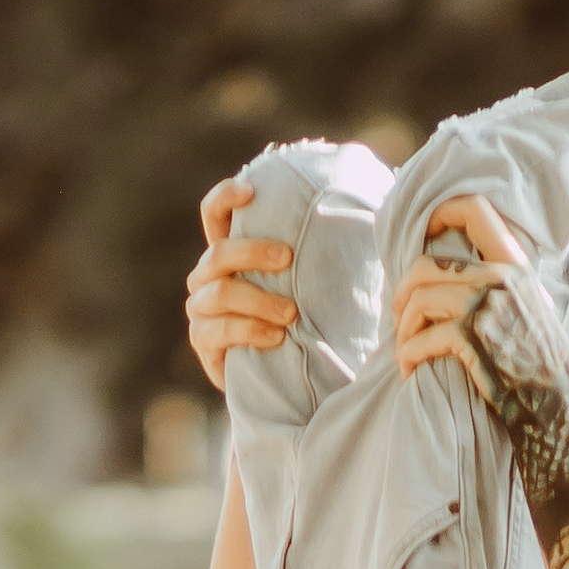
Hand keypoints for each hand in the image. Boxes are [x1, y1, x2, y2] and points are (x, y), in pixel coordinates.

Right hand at [184, 174, 294, 392]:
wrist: (285, 377)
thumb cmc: (300, 319)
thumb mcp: (307, 282)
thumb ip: (315, 251)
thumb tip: (368, 210)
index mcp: (229, 253)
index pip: (214, 214)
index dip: (225, 197)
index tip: (251, 191)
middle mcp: (207, 276)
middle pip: (218, 252)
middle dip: (253, 252)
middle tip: (288, 258)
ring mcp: (201, 308)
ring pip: (221, 292)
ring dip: (259, 300)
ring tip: (291, 314)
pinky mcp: (203, 341)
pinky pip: (220, 330)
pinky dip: (250, 331)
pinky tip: (277, 337)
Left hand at [388, 193, 532, 383]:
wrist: (560, 406)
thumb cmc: (541, 365)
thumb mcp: (531, 308)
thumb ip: (501, 284)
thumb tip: (450, 271)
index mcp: (515, 266)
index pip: (475, 210)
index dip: (440, 213)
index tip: (422, 234)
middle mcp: (502, 278)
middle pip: (425, 265)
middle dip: (402, 294)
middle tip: (399, 316)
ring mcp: (488, 307)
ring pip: (418, 301)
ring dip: (404, 330)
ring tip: (406, 349)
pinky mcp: (474, 339)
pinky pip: (421, 338)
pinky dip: (409, 355)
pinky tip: (411, 368)